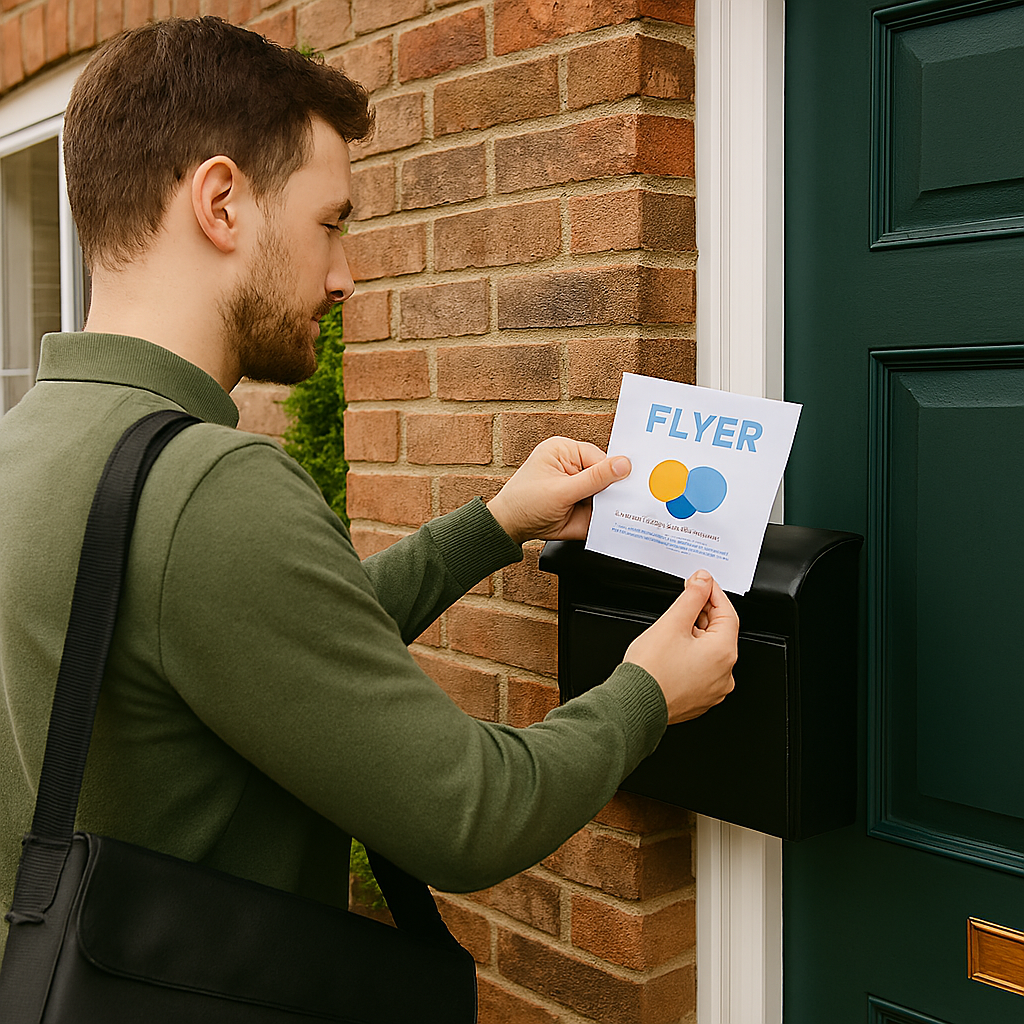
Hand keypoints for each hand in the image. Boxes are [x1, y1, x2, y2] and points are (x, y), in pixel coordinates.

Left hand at [486, 437, 630, 544]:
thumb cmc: (524, 503)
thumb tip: (623, 465)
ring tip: (628, 511)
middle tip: (635, 497)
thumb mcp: (561, 491)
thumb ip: (594, 479)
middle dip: (616, 488)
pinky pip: (601, 508)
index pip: (600, 457)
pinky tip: (619, 520)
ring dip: (614, 503)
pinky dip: (609, 516)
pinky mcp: (581, 504)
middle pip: (606, 474)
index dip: (615, 471)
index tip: (631, 483)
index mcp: (565, 450)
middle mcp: (573, 465)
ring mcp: (578, 486)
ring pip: (607, 493)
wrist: (510, 528)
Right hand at [624, 571, 738, 724]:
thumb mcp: (672, 623)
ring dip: (695, 635)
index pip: (727, 613)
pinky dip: (691, 656)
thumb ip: (691, 597)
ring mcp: (713, 689)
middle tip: (684, 602)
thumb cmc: (651, 671)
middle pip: (719, 632)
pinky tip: (673, 651)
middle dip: (702, 614)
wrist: (634, 705)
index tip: (701, 583)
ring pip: (710, 651)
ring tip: (673, 629)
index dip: (713, 593)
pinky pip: (702, 669)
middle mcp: (724, 674)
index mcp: (723, 653)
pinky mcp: (700, 698)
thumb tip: (703, 580)